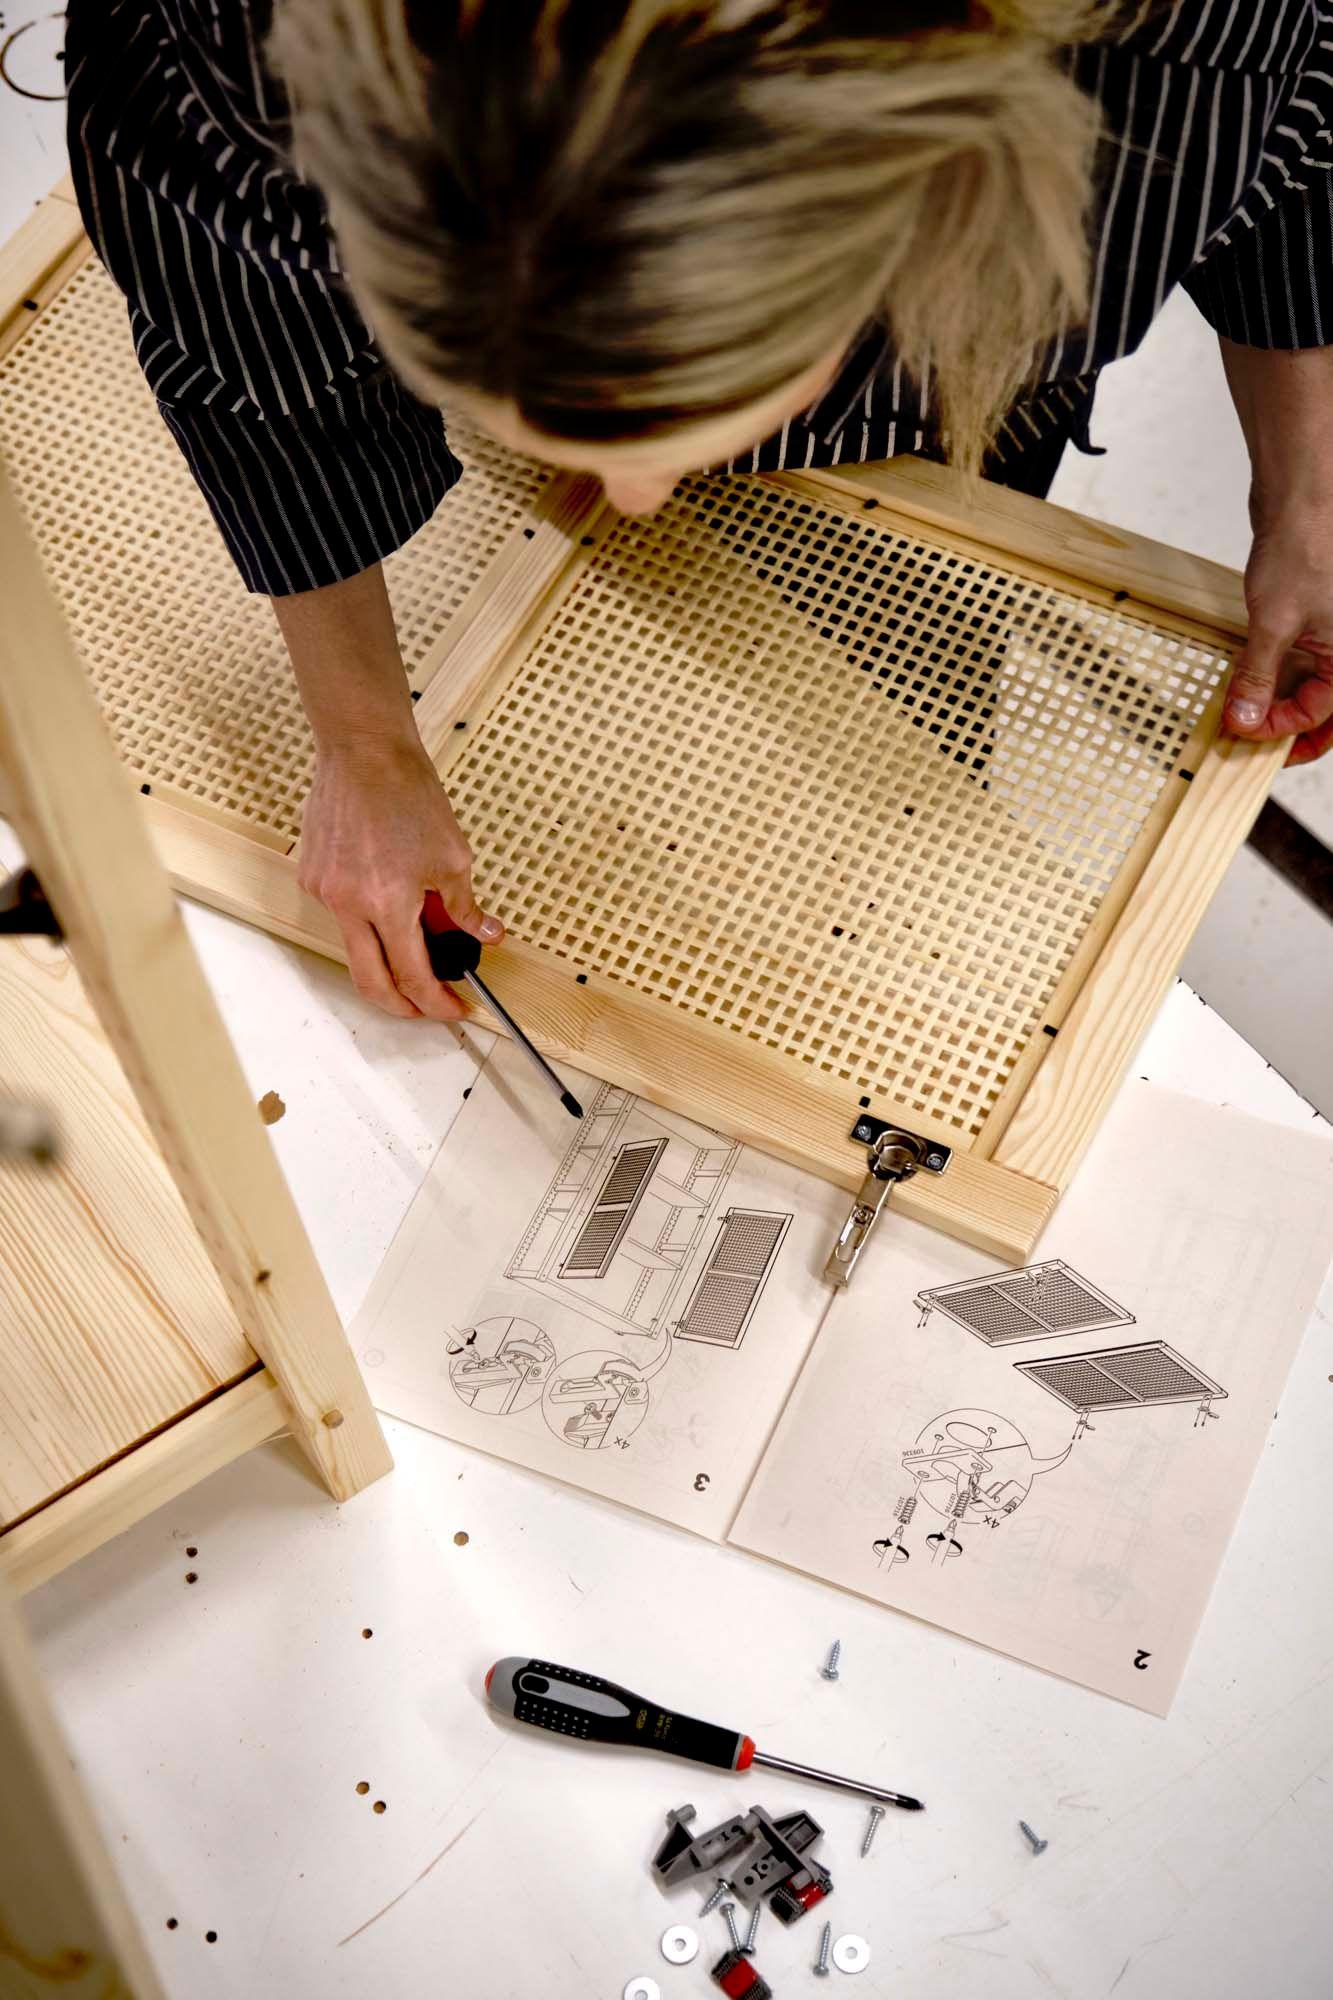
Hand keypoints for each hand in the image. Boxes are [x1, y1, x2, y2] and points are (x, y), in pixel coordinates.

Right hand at [297, 733, 503, 1018]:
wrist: (364, 751)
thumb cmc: (407, 792)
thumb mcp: (453, 855)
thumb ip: (465, 906)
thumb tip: (484, 934)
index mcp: (386, 904)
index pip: (412, 976)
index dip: (435, 1002)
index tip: (454, 1008)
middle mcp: (347, 904)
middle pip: (369, 982)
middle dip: (400, 1006)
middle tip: (425, 1008)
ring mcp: (323, 891)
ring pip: (354, 947)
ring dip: (384, 956)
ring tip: (414, 940)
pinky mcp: (312, 876)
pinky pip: (341, 914)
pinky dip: (366, 920)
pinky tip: (384, 896)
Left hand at [1218, 339, 1332, 764]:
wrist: (1303, 495)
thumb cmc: (1305, 546)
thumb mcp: (1272, 624)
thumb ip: (1258, 678)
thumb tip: (1246, 720)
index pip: (1321, 714)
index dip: (1281, 731)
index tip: (1245, 733)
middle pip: (1320, 705)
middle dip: (1283, 724)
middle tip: (1248, 738)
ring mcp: (1327, 630)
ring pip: (1304, 682)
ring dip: (1272, 699)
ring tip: (1239, 711)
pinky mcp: (1308, 614)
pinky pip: (1292, 656)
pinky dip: (1268, 670)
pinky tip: (1242, 677)